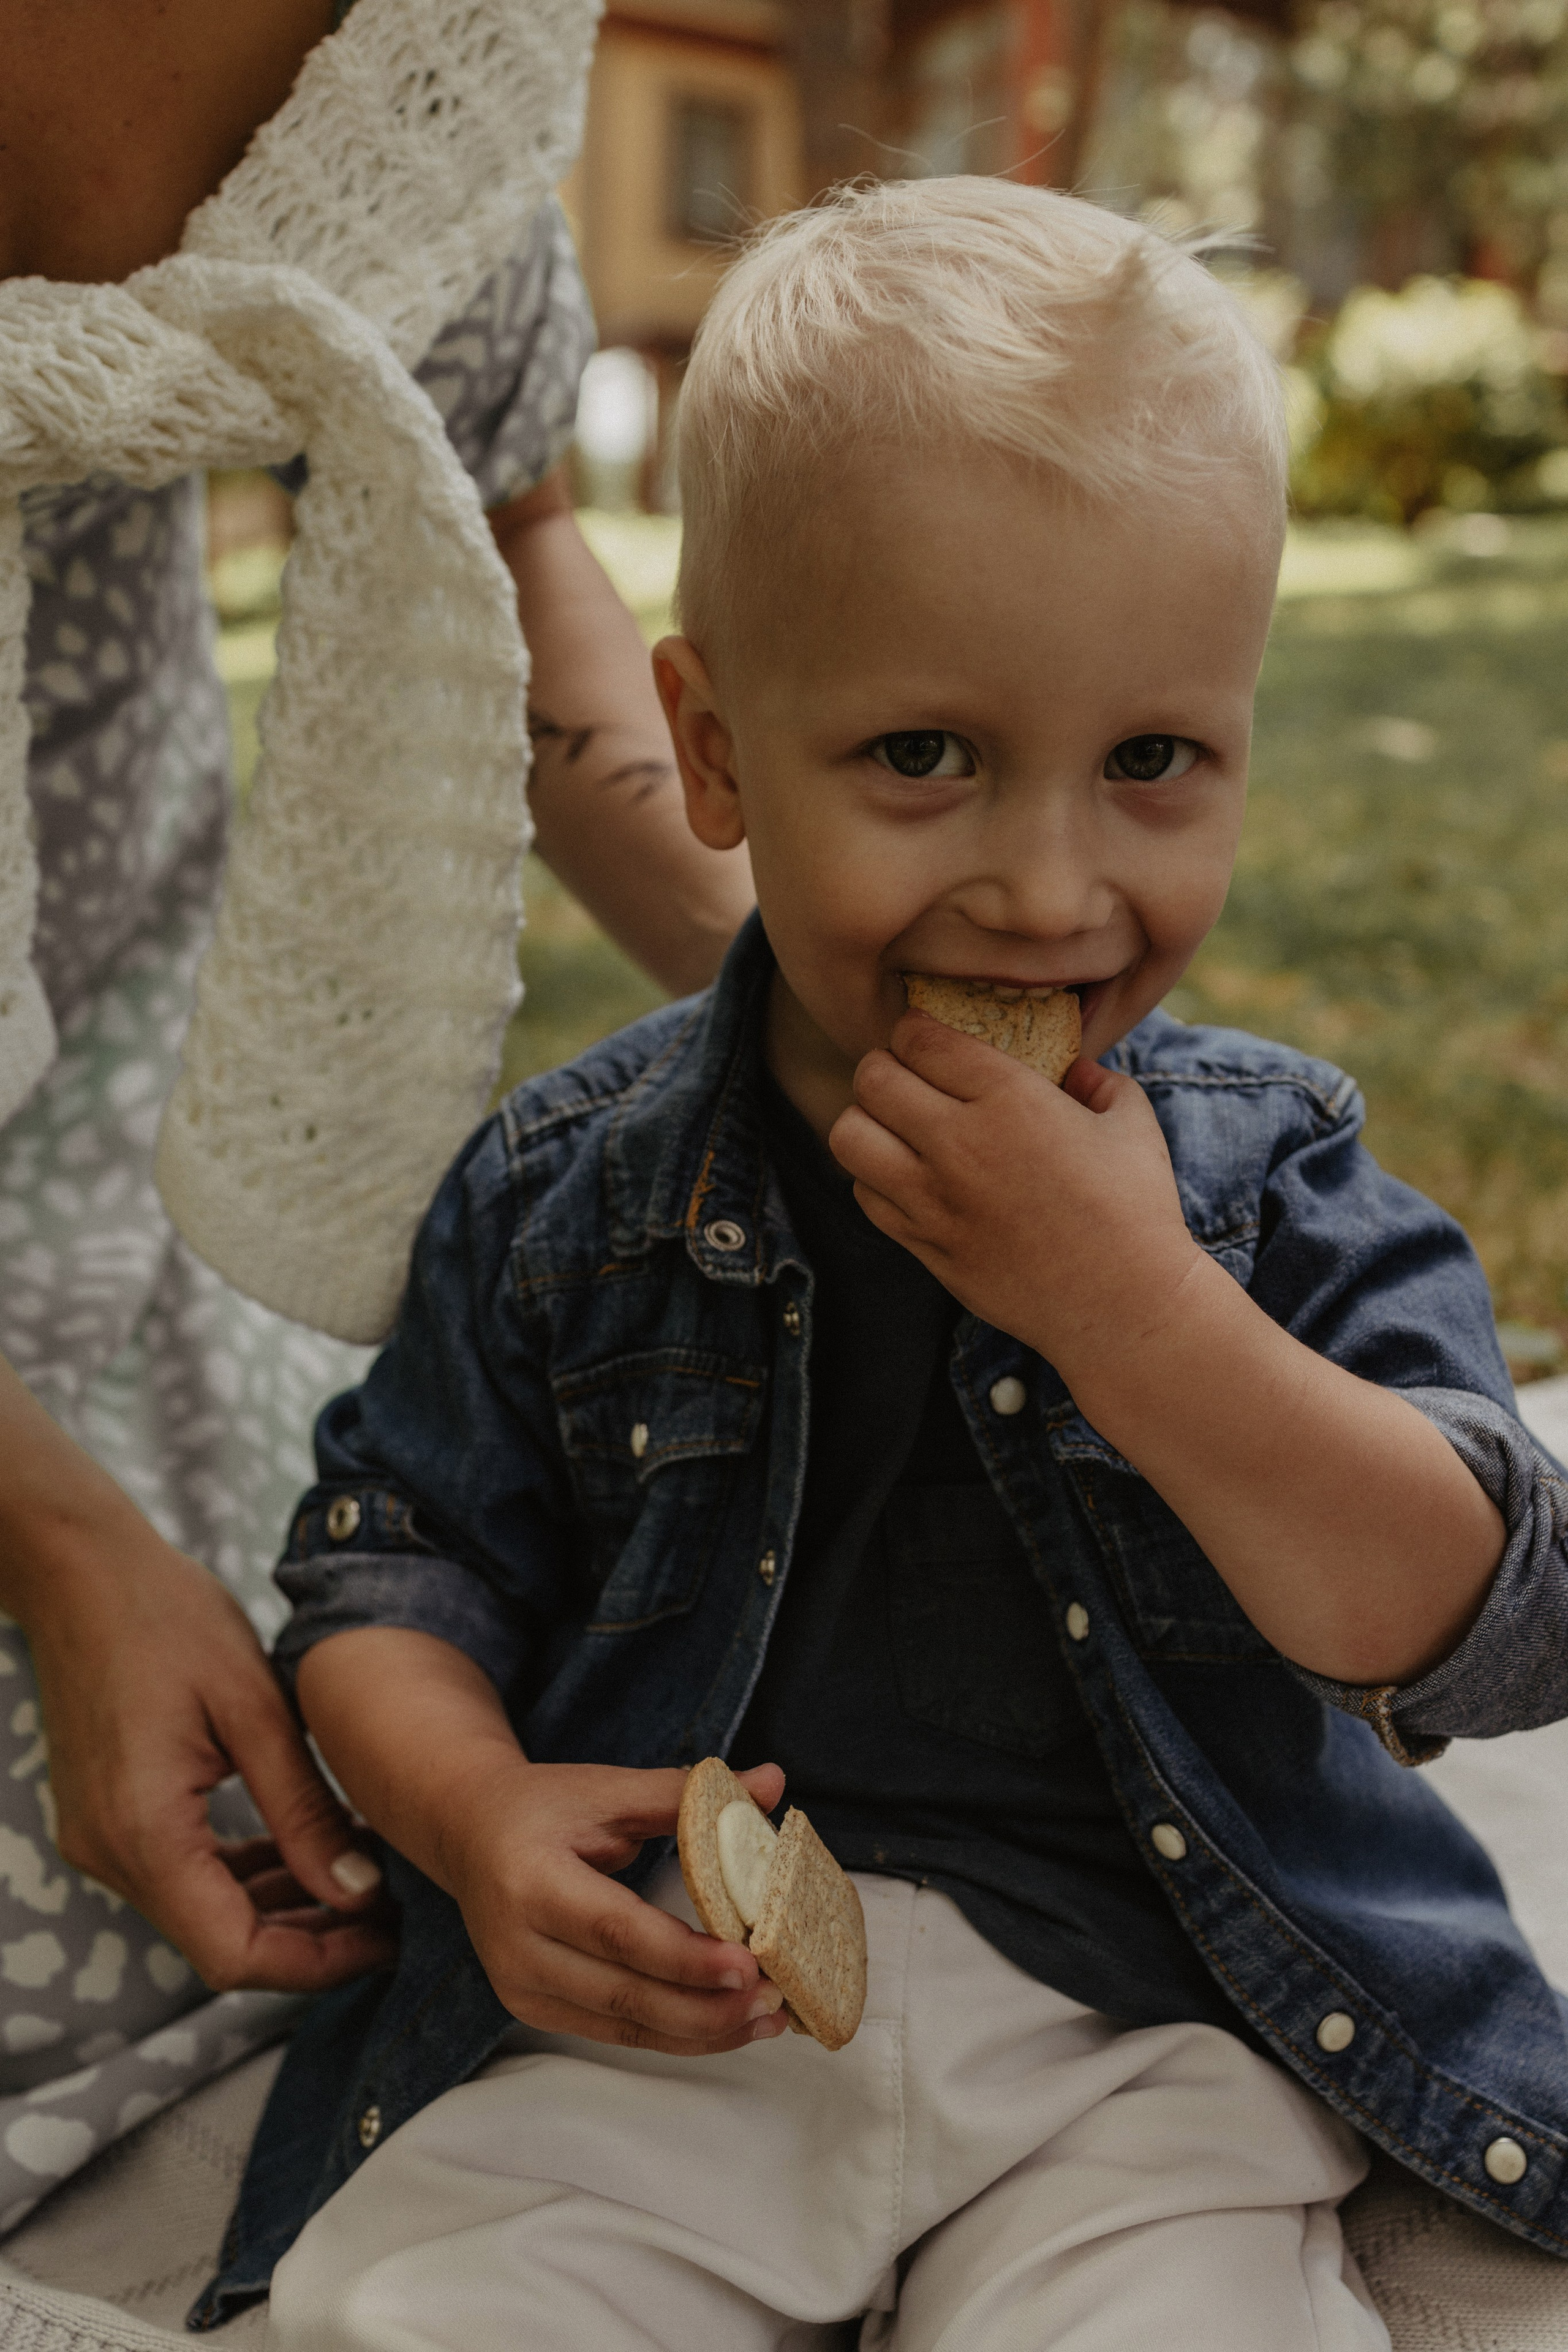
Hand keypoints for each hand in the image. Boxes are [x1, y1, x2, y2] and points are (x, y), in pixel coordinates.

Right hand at [24, 1532, 395, 1992]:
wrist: (83, 1573)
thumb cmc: (169, 1619)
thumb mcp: (255, 1707)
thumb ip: (304, 1810)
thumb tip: (359, 1892)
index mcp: (145, 1832)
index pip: (232, 1954)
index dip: (314, 1964)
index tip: (383, 1938)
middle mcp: (111, 1853)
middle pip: (218, 1943)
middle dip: (308, 1939)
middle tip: (388, 1911)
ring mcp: (102, 1839)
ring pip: (202, 1912)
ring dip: (280, 1906)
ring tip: (358, 1876)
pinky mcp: (109, 1818)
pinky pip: (183, 1872)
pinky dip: (243, 1873)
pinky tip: (300, 1846)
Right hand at [441, 1753, 789, 2055]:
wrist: (470, 1834)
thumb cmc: (544, 1807)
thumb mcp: (608, 1789)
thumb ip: (687, 1794)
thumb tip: (773, 1782)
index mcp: (530, 1882)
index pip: (616, 1932)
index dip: (683, 1957)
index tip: (748, 1965)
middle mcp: (516, 1946)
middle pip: (623, 1995)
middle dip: (706, 2007)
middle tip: (776, 2001)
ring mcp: (521, 1987)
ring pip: (624, 2027)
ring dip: (702, 2031)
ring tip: (767, 2020)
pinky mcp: (534, 2009)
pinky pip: (615, 2033)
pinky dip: (674, 2034)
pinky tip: (725, 2025)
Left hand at [829, 1009, 1203, 1382]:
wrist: (1122, 1307)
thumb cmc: (1136, 1211)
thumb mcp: (1132, 1123)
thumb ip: (1098, 1081)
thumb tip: (1073, 1069)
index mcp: (1010, 1099)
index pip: (919, 1038)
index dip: (915, 1029)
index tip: (927, 1038)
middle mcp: (961, 1144)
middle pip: (872, 1078)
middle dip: (884, 1068)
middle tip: (906, 1078)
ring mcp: (934, 1199)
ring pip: (849, 1135)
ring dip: (866, 1122)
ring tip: (895, 1127)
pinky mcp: (924, 1245)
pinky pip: (865, 1194)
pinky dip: (875, 1179)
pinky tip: (907, 1179)